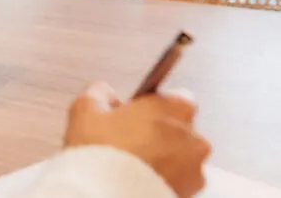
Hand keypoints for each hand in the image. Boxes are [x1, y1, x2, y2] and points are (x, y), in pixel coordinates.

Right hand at [64, 83, 210, 197]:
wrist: (106, 195)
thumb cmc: (101, 150)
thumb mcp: (85, 110)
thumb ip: (99, 93)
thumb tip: (105, 94)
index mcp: (175, 106)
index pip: (173, 98)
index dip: (151, 107)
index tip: (132, 117)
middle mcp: (193, 134)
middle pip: (179, 129)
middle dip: (160, 134)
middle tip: (129, 143)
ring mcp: (196, 167)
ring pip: (181, 156)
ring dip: (165, 158)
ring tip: (134, 166)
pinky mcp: (192, 192)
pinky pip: (180, 181)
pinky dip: (165, 179)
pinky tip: (141, 180)